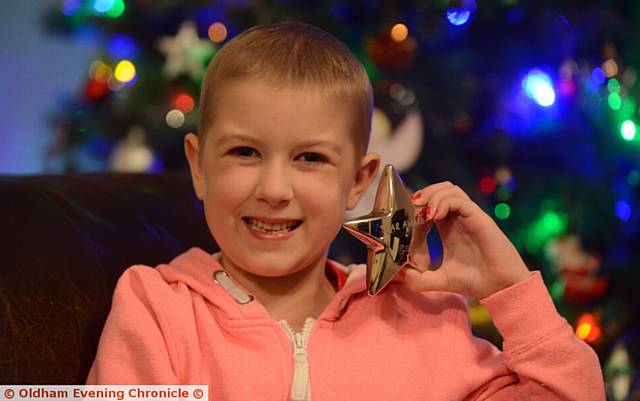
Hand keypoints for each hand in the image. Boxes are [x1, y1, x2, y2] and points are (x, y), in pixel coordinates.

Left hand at [402, 181, 530, 298]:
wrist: (500, 287)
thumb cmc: (474, 281)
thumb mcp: (439, 280)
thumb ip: (419, 278)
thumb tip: (401, 273)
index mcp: (448, 228)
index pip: (429, 204)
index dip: (415, 206)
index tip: (404, 218)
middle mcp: (458, 219)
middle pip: (440, 190)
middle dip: (423, 194)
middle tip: (412, 208)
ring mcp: (469, 217)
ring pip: (450, 189)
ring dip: (432, 195)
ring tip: (424, 211)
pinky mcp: (479, 218)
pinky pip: (460, 200)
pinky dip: (444, 202)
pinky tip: (435, 216)